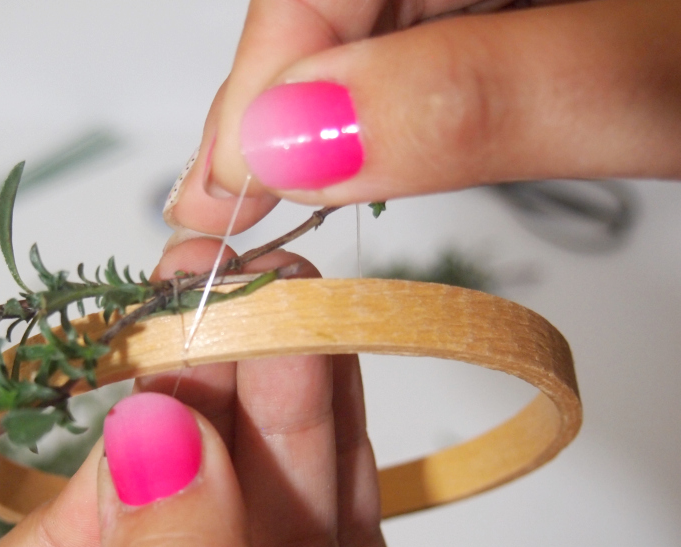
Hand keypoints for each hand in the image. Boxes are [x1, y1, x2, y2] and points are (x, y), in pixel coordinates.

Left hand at [0, 241, 432, 546]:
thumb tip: (150, 440)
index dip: (94, 497)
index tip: (161, 422)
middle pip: (161, 521)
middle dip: (196, 398)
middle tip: (216, 290)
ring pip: (257, 510)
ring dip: (278, 397)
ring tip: (286, 297)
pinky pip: (336, 530)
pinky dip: (339, 447)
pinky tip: (332, 362)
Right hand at [164, 0, 680, 235]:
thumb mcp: (665, 76)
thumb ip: (481, 99)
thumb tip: (291, 141)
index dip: (264, 75)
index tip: (226, 190)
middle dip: (283, 100)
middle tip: (230, 209)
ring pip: (376, 8)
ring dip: (326, 104)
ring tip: (277, 189)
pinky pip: (429, 18)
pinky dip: (389, 90)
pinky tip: (361, 141)